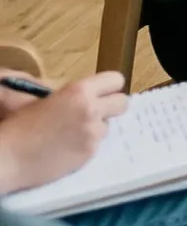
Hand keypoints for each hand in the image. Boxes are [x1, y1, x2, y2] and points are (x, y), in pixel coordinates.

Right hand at [0, 72, 127, 196]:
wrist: (7, 158)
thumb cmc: (19, 127)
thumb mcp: (46, 100)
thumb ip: (73, 95)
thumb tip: (92, 94)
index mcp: (79, 91)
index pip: (116, 80)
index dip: (109, 87)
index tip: (102, 93)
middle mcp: (91, 110)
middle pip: (123, 102)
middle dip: (111, 107)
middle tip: (96, 112)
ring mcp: (92, 133)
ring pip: (108, 126)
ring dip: (95, 128)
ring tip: (71, 134)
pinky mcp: (90, 153)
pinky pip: (97, 144)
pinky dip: (86, 145)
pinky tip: (66, 148)